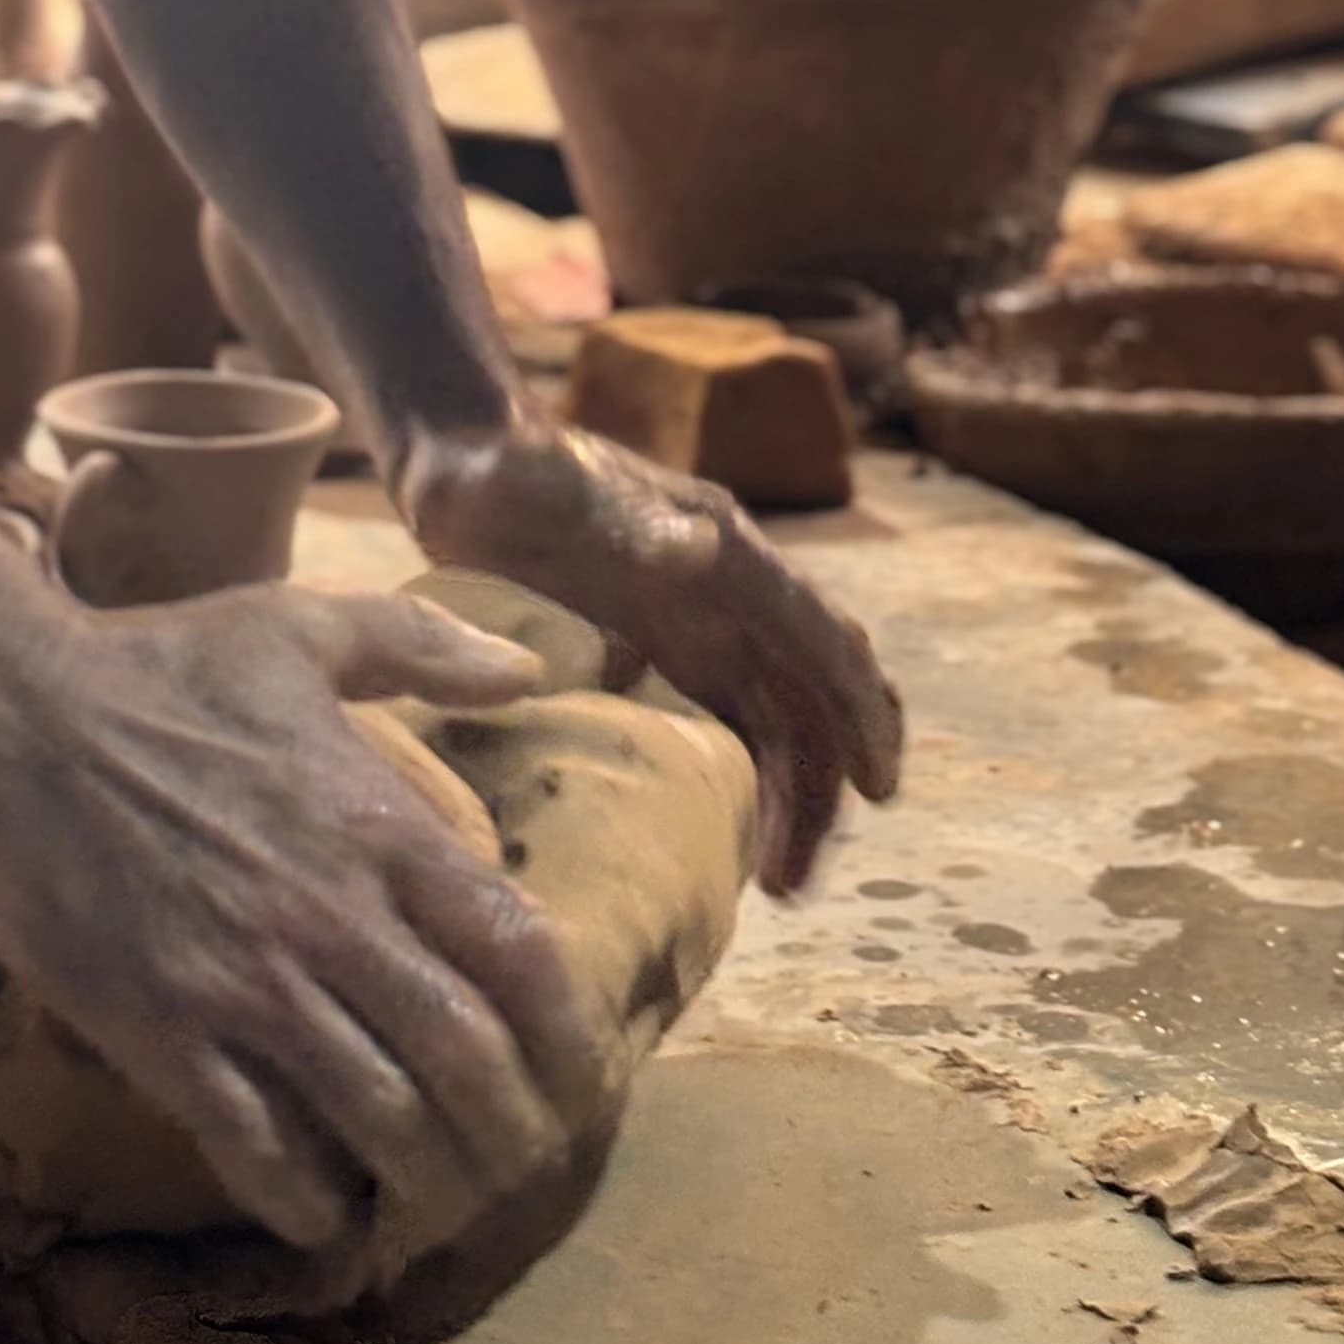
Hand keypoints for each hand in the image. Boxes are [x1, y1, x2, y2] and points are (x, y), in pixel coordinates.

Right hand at [0, 584, 606, 1260]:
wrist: (7, 718)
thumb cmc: (157, 665)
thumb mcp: (304, 627)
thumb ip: (425, 646)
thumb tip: (531, 668)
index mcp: (379, 825)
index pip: (517, 952)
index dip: (565, 1034)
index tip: (574, 1075)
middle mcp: (331, 916)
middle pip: (466, 1059)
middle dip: (509, 1132)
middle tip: (517, 1166)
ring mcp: (246, 982)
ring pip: (376, 1116)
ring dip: (423, 1180)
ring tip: (437, 1205)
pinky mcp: (162, 1031)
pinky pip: (254, 1144)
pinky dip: (301, 1197)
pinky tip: (321, 1218)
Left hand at [393, 417, 903, 891]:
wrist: (464, 459)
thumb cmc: (508, 470)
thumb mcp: (556, 488)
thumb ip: (626, 517)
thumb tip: (702, 548)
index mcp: (728, 554)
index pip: (820, 638)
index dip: (857, 709)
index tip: (879, 785)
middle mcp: (730, 594)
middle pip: (808, 698)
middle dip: (822, 784)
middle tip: (796, 880)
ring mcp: (699, 627)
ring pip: (775, 722)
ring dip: (789, 797)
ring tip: (775, 883)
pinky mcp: (661, 654)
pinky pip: (726, 726)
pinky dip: (743, 783)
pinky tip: (729, 841)